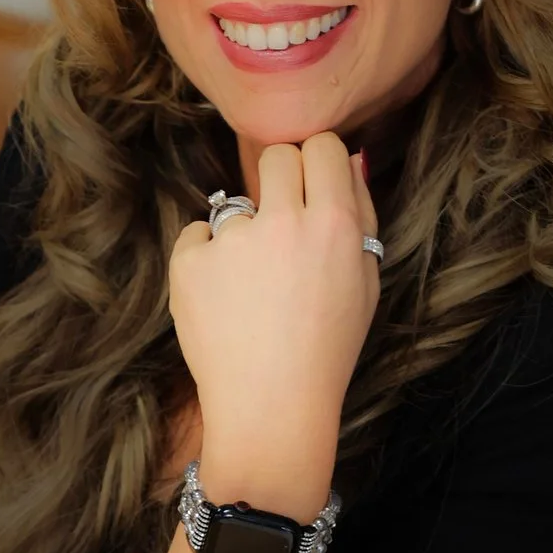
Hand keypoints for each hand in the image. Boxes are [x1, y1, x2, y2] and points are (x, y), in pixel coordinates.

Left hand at [168, 134, 379, 511]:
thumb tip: (346, 160)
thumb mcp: (365, 283)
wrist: (271, 407)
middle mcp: (283, 221)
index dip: (316, 166)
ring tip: (250, 286)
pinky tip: (222, 300)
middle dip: (279, 183)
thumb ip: (360, 216)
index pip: (323, 145)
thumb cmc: (326, 350)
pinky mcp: (187, 261)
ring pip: (234, 203)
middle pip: (276, 156)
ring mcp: (230, 240)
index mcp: (335, 223)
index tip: (311, 189)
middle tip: (280, 228)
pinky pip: (196, 235)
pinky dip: (205, 261)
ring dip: (242, 232)